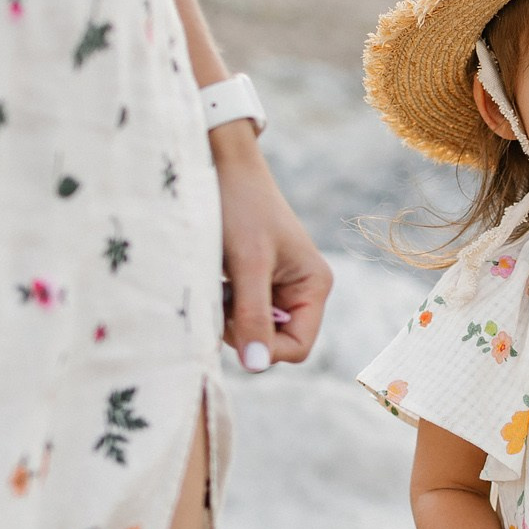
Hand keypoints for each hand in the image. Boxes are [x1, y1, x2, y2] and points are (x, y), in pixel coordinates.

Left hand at [213, 123, 332, 372]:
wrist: (220, 162)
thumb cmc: (239, 206)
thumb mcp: (247, 264)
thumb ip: (253, 316)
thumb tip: (256, 365)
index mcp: (314, 286)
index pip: (297, 347)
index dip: (265, 347)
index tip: (234, 323)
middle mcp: (301, 290)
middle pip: (273, 341)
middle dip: (244, 328)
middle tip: (221, 297)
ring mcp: (277, 286)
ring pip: (252, 328)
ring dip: (229, 314)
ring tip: (217, 281)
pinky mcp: (253, 280)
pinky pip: (239, 311)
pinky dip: (223, 303)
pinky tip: (214, 277)